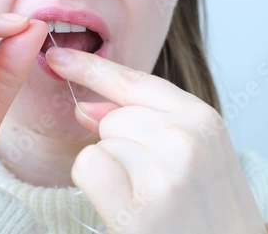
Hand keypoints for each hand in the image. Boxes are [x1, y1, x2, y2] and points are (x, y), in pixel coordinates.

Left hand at [46, 47, 267, 233]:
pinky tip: (126, 206)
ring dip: (113, 171)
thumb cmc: (209, 209)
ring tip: (149, 197)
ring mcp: (164, 170)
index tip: (58, 57)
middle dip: (120, 146)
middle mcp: (185, 137)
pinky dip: (96, 186)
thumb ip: (143, 123)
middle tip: (154, 181)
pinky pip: (88, 166)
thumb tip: (85, 108)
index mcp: (202, 118)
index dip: (91, 67)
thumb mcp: (193, 153)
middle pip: (112, 118)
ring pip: (100, 143)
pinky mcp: (140, 207)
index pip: (133, 81)